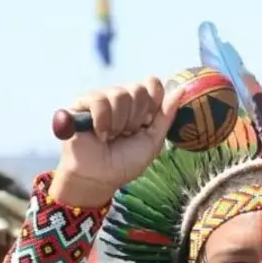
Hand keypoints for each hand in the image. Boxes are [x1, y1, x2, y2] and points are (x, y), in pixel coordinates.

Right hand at [52, 78, 181, 206]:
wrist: (98, 178)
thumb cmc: (124, 164)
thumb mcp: (152, 142)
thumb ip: (166, 116)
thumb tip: (180, 89)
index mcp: (138, 105)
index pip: (152, 83)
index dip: (153, 101)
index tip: (147, 121)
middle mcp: (120, 98)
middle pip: (137, 89)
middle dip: (135, 118)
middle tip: (127, 134)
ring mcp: (100, 99)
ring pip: (119, 94)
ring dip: (119, 123)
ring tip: (111, 138)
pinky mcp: (81, 104)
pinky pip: (98, 100)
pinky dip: (102, 122)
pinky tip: (100, 135)